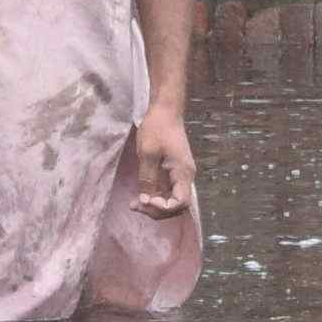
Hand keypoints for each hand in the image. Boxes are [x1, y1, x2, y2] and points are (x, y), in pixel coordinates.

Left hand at [124, 104, 196, 218]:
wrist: (165, 111)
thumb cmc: (157, 128)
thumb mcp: (148, 153)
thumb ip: (147, 177)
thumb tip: (146, 197)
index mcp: (182, 172)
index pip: (180, 203)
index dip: (163, 208)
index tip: (145, 199)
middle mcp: (185, 176)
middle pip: (177, 206)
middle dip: (157, 211)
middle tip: (136, 205)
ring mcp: (180, 174)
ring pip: (172, 200)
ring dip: (156, 205)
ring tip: (136, 203)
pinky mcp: (173, 171)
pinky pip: (168, 191)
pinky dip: (156, 196)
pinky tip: (141, 195)